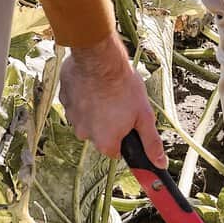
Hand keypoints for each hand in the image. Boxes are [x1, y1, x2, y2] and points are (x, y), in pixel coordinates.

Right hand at [59, 32, 164, 161]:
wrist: (99, 59)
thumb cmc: (124, 87)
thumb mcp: (144, 116)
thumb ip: (151, 142)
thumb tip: (160, 164)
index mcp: (104, 142)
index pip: (116, 150)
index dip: (124, 135)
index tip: (128, 121)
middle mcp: (84, 134)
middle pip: (100, 134)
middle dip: (109, 121)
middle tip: (119, 102)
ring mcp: (71, 116)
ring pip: (87, 117)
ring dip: (95, 108)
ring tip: (107, 90)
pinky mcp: (64, 98)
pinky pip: (76, 102)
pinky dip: (84, 95)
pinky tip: (93, 83)